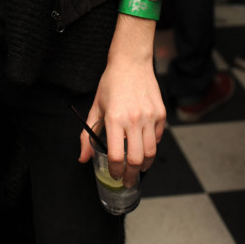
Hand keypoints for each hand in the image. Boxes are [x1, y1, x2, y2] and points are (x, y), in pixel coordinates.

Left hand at [78, 14, 164, 186]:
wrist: (131, 62)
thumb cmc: (112, 83)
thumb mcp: (96, 107)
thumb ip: (87, 134)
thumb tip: (83, 158)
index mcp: (114, 119)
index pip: (116, 156)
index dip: (115, 171)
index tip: (114, 175)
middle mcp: (134, 120)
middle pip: (136, 160)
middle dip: (131, 175)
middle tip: (127, 180)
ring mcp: (150, 117)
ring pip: (151, 152)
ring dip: (144, 166)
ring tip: (138, 169)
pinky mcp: (161, 114)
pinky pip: (158, 138)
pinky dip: (152, 147)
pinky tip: (145, 148)